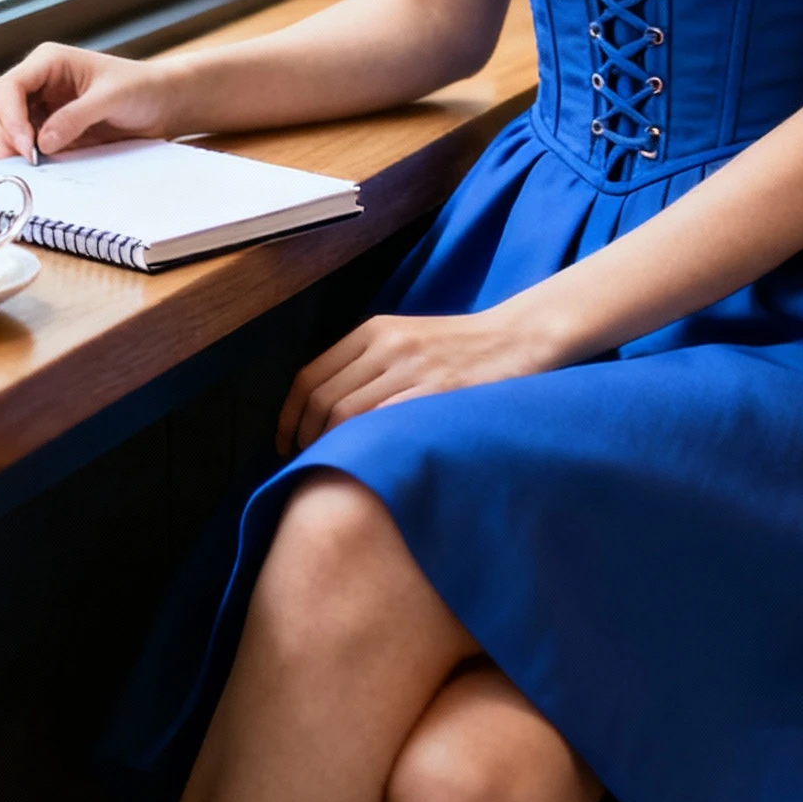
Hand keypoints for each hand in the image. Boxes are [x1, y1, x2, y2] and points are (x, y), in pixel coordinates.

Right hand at [0, 42, 170, 159]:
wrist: (161, 104)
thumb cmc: (140, 88)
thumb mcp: (112, 98)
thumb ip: (76, 116)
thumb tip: (42, 143)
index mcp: (48, 62)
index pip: (9, 86)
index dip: (10, 117)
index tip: (28, 146)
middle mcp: (37, 83)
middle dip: (3, 136)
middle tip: (26, 162)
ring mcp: (39, 108)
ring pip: (1, 128)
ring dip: (8, 148)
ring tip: (30, 166)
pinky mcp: (45, 131)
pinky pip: (19, 144)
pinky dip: (17, 156)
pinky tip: (23, 169)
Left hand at [277, 305, 561, 454]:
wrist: (518, 338)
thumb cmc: (460, 349)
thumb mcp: (405, 340)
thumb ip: (368, 365)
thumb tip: (324, 412)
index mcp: (373, 331)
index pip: (310, 377)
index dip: (288, 417)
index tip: (285, 443)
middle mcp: (387, 345)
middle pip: (323, 400)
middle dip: (305, 439)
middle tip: (305, 466)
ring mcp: (413, 367)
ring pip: (348, 415)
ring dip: (330, 448)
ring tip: (330, 471)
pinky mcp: (438, 390)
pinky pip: (385, 423)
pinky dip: (365, 448)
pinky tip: (365, 466)